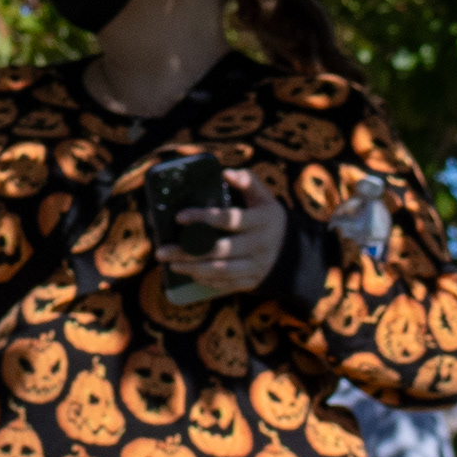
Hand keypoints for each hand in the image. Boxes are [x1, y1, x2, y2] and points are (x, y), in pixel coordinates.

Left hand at [162, 168, 286, 296]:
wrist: (294, 252)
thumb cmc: (268, 217)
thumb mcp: (264, 197)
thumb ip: (248, 182)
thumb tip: (225, 173)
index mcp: (263, 219)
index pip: (230, 219)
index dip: (204, 218)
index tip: (179, 217)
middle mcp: (261, 244)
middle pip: (220, 249)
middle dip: (188, 251)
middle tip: (161, 250)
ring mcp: (257, 265)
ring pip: (221, 270)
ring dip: (193, 268)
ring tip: (171, 264)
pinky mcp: (253, 281)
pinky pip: (227, 283)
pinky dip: (206, 280)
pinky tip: (189, 273)